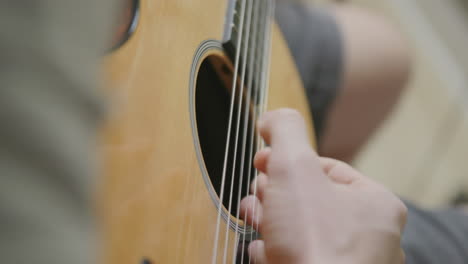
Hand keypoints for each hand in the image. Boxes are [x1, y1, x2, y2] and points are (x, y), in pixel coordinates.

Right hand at [240, 109, 406, 263]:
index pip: (326, 169)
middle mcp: (368, 238)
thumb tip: (274, 115)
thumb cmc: (315, 240)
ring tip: (255, 220)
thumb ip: (285, 132)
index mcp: (374, 205)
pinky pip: (296, 260)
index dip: (289, 161)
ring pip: (300, 233)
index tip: (263, 161)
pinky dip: (276, 253)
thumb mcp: (295, 168)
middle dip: (275, 193)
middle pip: (309, 201)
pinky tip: (264, 251)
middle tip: (259, 194)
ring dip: (271, 222)